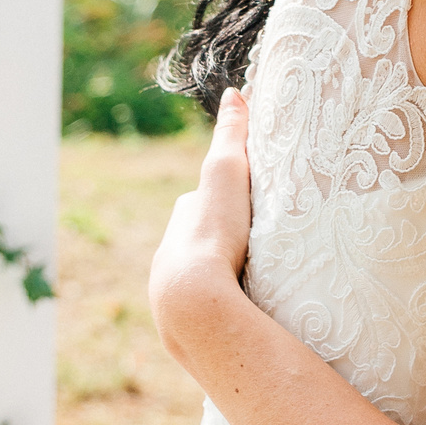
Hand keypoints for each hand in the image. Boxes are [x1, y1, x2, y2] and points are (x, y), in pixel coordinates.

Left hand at [149, 91, 255, 353]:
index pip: (197, 207)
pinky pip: (209, 315)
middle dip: (219, 246)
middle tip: (254, 248)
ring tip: (257, 287)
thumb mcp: (226, 174)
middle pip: (197, 246)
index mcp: (178, 226)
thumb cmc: (213, 232)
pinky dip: (226, 312)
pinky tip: (248, 318)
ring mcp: (174, 300)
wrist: (194, 303)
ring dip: (223, 283)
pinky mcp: (190, 332)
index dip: (220, 204)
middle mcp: (168, 261)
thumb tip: (236, 92)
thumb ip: (232, 135)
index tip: (243, 209)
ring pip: (203, 284)